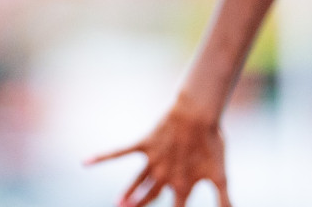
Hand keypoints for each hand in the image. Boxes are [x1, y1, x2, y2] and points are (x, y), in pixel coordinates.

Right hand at [86, 104, 231, 206]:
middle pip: (150, 199)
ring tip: (118, 204)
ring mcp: (152, 160)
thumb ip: (225, 201)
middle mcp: (164, 176)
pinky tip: (85, 162)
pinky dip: (102, 157)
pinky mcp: (144, 144)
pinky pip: (120, 152)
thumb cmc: (212, 143)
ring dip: (128, 194)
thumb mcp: (222, 175)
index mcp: (183, 186)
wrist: (198, 114)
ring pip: (137, 182)